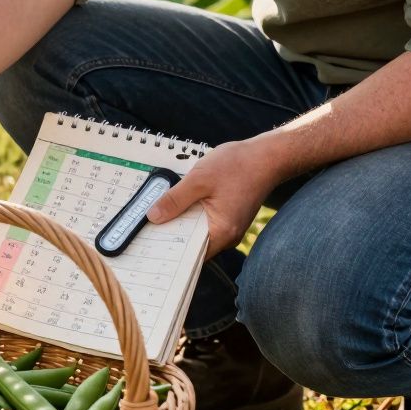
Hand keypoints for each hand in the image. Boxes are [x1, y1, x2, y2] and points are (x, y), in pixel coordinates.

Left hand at [146, 138, 284, 256]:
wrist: (268, 155)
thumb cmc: (238, 166)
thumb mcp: (199, 180)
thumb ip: (175, 200)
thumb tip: (153, 217)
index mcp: (222, 232)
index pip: (189, 254)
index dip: (167, 250)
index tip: (145, 245)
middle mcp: (227, 236)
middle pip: (190, 244)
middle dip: (168, 235)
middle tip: (142, 230)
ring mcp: (228, 226)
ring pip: (195, 231)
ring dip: (178, 222)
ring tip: (153, 217)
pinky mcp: (227, 216)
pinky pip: (203, 221)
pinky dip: (189, 214)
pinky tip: (174, 205)